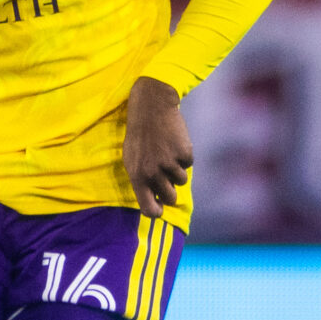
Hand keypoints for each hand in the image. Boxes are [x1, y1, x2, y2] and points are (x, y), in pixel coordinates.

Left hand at [123, 76, 191, 218]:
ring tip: (167, 152)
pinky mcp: (184, 153)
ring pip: (181, 180)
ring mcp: (169, 163)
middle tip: (167, 176)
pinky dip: (184, 155)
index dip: (156, 211)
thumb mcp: (131, 158)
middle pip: (170, 197)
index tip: (160, 208)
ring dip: (177, 169)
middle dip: (171, 189)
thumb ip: (141, 179)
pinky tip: (174, 142)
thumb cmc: (139, 135)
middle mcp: (153, 173)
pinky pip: (188, 164)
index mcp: (137, 176)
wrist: (152, 107)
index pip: (148, 208)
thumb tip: (152, 199)